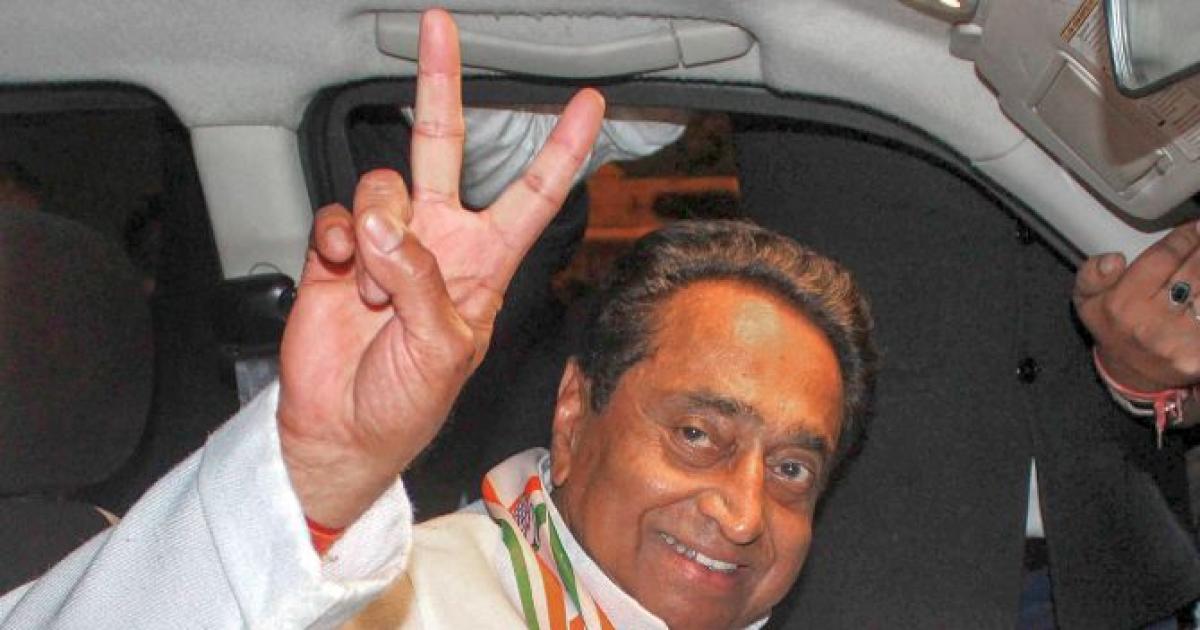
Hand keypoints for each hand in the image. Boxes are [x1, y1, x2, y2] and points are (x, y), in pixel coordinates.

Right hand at [276, 9, 604, 527]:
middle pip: (444, 147)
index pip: (532, 194)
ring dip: (374, 234)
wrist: (341, 428)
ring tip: (372, 290)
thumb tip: (385, 225)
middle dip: (441, 87)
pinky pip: (335, 214)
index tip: (587, 105)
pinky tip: (340, 276)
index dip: (561, 149)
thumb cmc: (407, 404)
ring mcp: (386, 243)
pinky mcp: (338, 250)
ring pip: (382, 185)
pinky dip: (335, 241)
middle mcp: (439, 242)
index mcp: (484, 264)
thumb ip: (419, 280)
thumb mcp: (441, 349)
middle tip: (439, 30)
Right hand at [1074, 220, 1199, 392]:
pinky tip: (1198, 298)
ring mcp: (1178, 343)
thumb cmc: (1112, 326)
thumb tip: (1114, 259)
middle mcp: (1150, 324)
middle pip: (1194, 272)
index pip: (1163, 259)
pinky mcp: (1197, 357)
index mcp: (1121, 305)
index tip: (1195, 226)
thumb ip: (1091, 274)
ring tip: (1199, 263)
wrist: (1132, 375)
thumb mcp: (1086, 299)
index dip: (1184, 238)